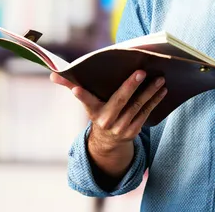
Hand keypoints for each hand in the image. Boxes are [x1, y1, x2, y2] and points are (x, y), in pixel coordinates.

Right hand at [50, 70, 166, 151]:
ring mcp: (121, 127)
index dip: (80, 95)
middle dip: (131, 86)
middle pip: (119, 101)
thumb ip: (72, 86)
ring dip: (150, 92)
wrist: (107, 142)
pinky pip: (146, 113)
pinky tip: (162, 90)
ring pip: (137, 106)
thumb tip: (53, 75)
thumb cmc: (97, 112)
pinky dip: (155, 100)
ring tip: (159, 78)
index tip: (75, 88)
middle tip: (141, 72)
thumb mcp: (86, 103)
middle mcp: (106, 120)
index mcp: (93, 111)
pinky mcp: (134, 131)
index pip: (85, 101)